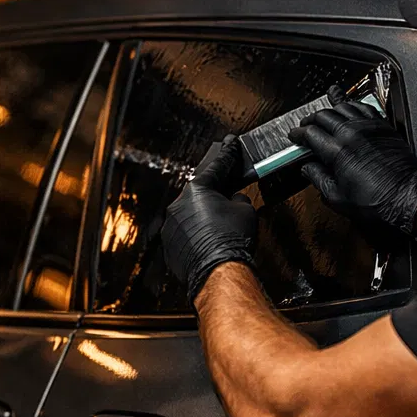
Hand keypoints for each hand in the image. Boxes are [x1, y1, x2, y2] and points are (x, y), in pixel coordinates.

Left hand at [163, 135, 258, 299]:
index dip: (228, 154)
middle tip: (228, 189)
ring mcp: (171, 225)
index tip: (230, 144)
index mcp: (197, 190)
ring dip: (204, 217)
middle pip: (199, 192)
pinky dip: (197, 235)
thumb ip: (239, 199)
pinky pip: (185, 234)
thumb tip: (234, 201)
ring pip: (190, 214)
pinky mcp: (170, 245)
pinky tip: (211, 241)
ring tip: (222, 227)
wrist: (218, 272)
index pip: (217, 166)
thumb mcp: (247, 211)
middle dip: (215, 192)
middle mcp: (179, 204)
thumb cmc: (231, 241)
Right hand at [287, 100, 416, 237]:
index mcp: (337, 151)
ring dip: (330, 107)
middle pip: (324, 115)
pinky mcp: (383, 127)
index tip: (295, 136)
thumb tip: (308, 169)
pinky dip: (353, 105)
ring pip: (344, 107)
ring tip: (324, 109)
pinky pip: (365, 108)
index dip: (298, 134)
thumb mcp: (337, 197)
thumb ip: (318, 178)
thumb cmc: (377, 201)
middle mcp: (352, 134)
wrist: (406, 197)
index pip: (310, 133)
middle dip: (311, 119)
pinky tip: (350, 106)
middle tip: (306, 125)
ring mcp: (369, 127)